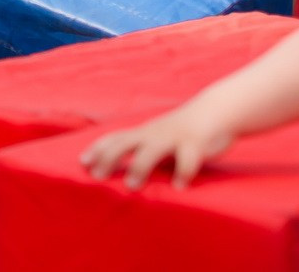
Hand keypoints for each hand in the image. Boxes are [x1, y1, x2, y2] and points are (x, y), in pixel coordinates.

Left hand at [81, 104, 234, 189]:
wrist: (216, 110)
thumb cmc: (183, 130)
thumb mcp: (158, 137)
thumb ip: (143, 149)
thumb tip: (122, 167)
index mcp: (144, 133)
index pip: (115, 138)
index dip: (98, 149)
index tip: (82, 162)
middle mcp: (154, 133)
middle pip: (125, 142)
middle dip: (109, 158)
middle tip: (96, 176)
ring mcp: (174, 137)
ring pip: (152, 149)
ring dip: (139, 167)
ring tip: (130, 185)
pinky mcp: (197, 143)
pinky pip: (189, 158)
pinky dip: (183, 172)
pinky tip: (179, 187)